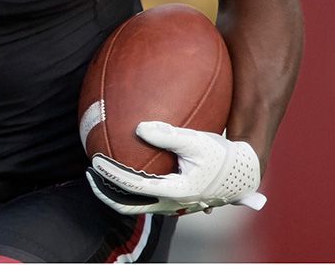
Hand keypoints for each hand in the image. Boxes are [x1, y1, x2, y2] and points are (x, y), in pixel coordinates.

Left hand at [86, 121, 266, 215]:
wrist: (244, 171)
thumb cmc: (222, 155)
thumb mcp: (197, 141)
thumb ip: (168, 135)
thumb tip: (139, 128)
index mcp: (175, 193)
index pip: (132, 187)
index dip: (111, 176)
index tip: (94, 162)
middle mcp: (171, 204)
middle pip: (129, 206)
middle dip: (106, 193)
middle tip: (89, 175)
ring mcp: (172, 204)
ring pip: (137, 204)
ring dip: (117, 191)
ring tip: (102, 172)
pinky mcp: (175, 198)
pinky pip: (147, 195)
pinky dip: (131, 185)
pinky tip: (126, 164)